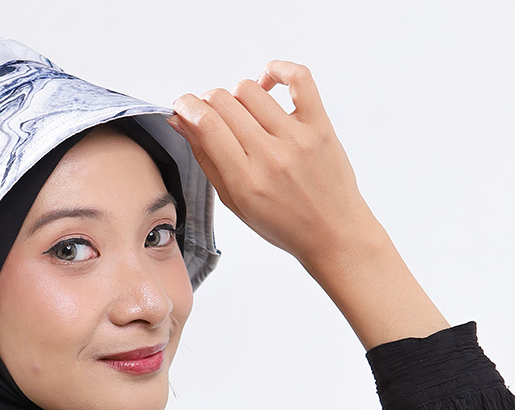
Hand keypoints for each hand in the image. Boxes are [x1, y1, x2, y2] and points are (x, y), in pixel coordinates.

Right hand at [168, 61, 375, 270]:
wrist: (332, 233)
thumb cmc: (283, 224)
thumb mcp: (236, 203)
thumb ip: (208, 161)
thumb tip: (183, 122)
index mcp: (245, 181)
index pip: (206, 124)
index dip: (186, 107)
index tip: (182, 107)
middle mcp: (270, 156)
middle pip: (223, 102)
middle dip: (207, 101)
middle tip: (211, 113)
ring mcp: (297, 138)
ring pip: (250, 89)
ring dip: (237, 95)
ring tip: (242, 112)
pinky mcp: (320, 125)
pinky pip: (298, 78)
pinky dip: (277, 70)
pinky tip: (267, 82)